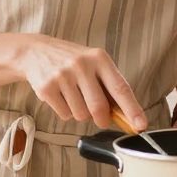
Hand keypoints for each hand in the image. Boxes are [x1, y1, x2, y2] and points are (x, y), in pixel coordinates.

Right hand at [12, 35, 146, 130]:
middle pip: (99, 108)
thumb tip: (127, 115)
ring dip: (81, 113)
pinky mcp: (47, 88)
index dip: (132, 109)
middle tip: (101, 119)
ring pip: (81, 115)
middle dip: (102, 119)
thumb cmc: (72, 61)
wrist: (35, 51)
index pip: (120, 88)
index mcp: (99, 58)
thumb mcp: (94, 63)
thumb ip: (109, 86)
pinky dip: (66, 112)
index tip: (141, 125)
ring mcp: (63, 76)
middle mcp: (81, 65)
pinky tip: (61, 96)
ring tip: (74, 96)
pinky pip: (65, 115)